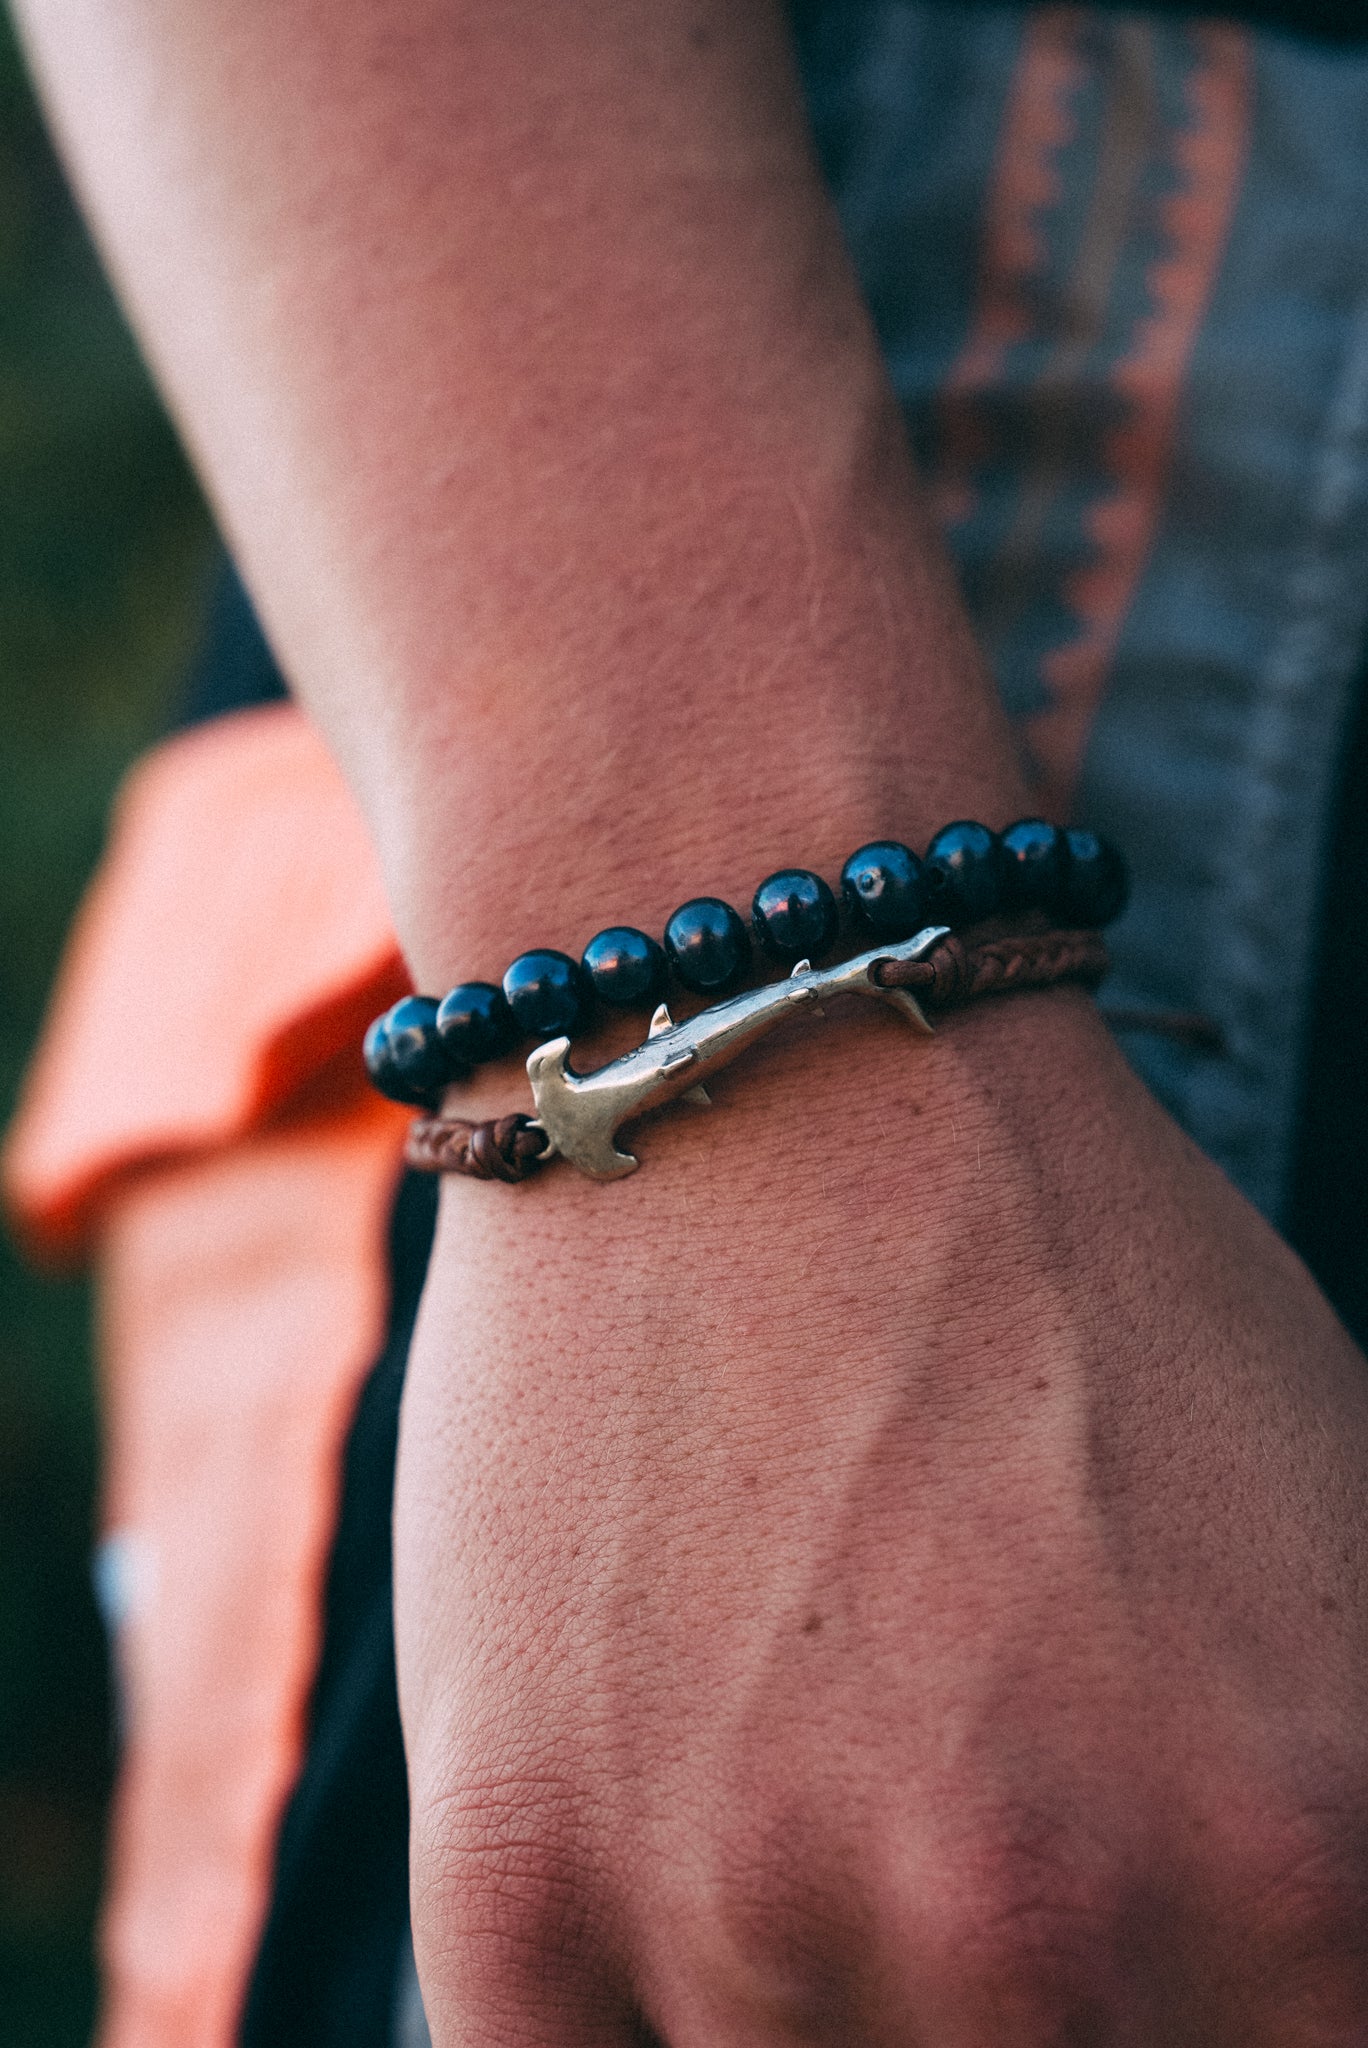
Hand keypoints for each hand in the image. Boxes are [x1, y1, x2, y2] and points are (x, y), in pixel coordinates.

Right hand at [395, 992, 1367, 2044]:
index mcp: (1301, 1865)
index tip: (1148, 1967)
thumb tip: (1271, 1984)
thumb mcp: (1342, 1565)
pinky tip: (666, 1866)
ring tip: (809, 1793)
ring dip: (822, 1997)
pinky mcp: (515, 1890)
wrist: (755, 1075)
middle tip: (954, 1821)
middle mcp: (1038, 1936)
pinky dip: (634, 2019)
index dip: (1226, 2020)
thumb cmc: (1061, 1283)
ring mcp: (751, 1924)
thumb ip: (1336, 1854)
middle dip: (1030, 2008)